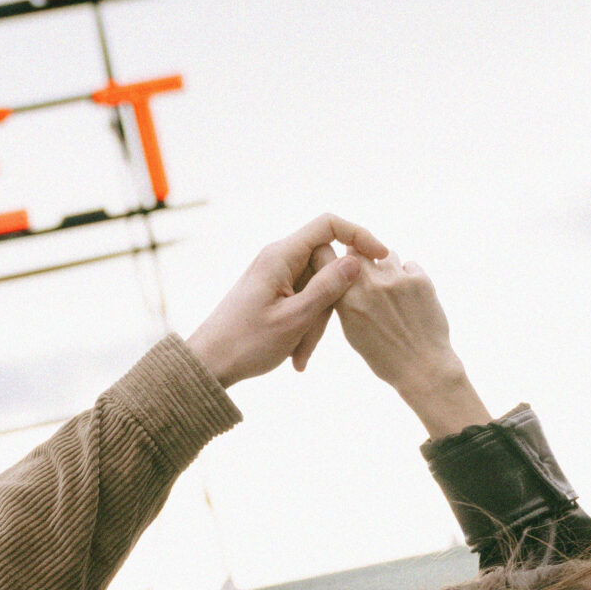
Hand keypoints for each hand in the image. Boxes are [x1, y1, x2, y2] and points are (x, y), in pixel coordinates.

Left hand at [184, 215, 385, 386]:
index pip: (328, 225)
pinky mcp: (275, 294)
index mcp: (280, 256)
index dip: (359, 235)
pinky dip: (305, 326)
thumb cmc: (246, 343)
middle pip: (326, 265)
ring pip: (317, 289)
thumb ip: (327, 287)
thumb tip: (355, 260)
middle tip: (313, 340)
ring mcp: (276, 277)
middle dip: (329, 303)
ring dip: (315, 323)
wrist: (209, 364)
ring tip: (300, 355)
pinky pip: (303, 302)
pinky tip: (296, 354)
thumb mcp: (295, 318)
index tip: (382, 257)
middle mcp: (278, 259)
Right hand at [338, 255, 492, 439]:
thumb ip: (346, 300)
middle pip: (358, 248)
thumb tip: (347, 276)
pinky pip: (410, 264)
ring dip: (387, 266)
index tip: (340, 261)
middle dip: (362, 257)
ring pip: (387, 254)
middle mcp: (368, 284)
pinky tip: (410, 297)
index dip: (334, 256)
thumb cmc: (384, 355)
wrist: (422, 367)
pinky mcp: (420, 279)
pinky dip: (409, 275)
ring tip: (393, 289)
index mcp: (345, 298)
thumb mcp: (353, 331)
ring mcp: (395, 279)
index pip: (327, 256)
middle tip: (370, 272)